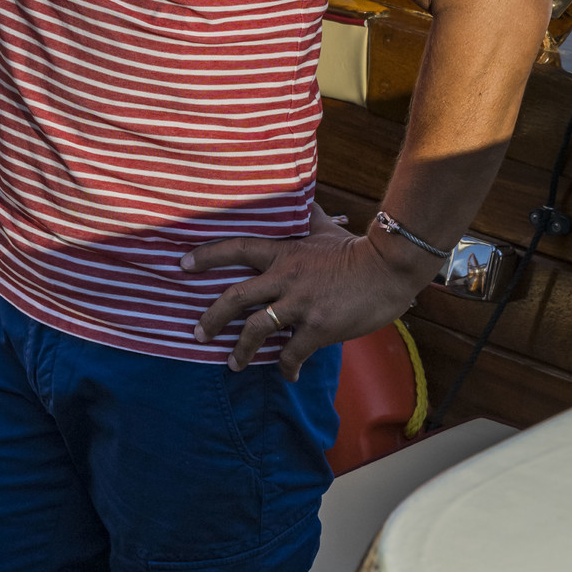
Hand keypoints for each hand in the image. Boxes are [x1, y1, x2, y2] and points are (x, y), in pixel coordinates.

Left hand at [182, 203, 422, 378]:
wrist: (388, 269)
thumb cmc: (356, 248)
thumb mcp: (323, 227)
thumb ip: (304, 215)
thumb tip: (299, 196)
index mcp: (283, 252)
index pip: (236, 249)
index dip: (207, 256)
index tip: (183, 265)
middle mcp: (285, 277)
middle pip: (236, 298)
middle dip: (212, 318)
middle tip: (198, 333)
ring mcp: (301, 304)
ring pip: (258, 329)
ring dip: (241, 350)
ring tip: (232, 363)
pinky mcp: (319, 327)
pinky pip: (293, 353)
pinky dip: (287, 367)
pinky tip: (287, 375)